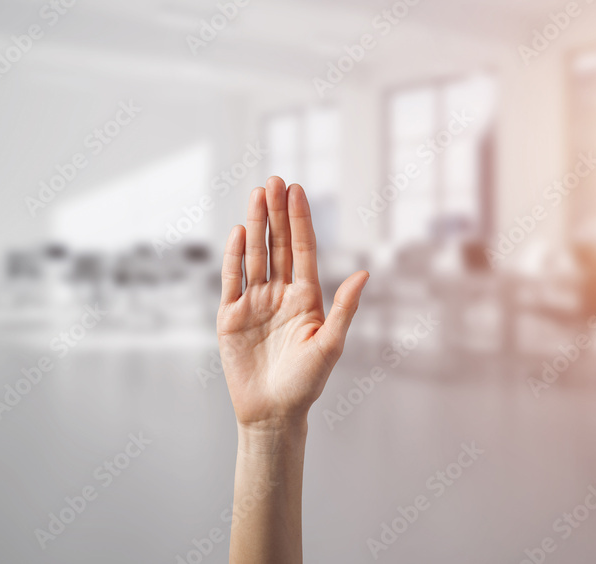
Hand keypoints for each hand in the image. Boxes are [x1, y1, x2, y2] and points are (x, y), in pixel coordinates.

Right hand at [216, 177, 368, 430]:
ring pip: (255, 257)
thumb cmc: (306, 384)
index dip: (300, 220)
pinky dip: (234, 257)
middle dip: (276, 213)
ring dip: (256, 226)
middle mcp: (280, 295)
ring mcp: (254, 303)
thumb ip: (345, 308)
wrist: (272, 414)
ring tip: (257, 195)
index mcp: (306, 298)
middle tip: (274, 181)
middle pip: (278, 246)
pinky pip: (232, 281)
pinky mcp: (230, 317)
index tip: (297, 191)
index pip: (303, 251)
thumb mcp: (330, 345)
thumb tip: (364, 272)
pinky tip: (239, 233)